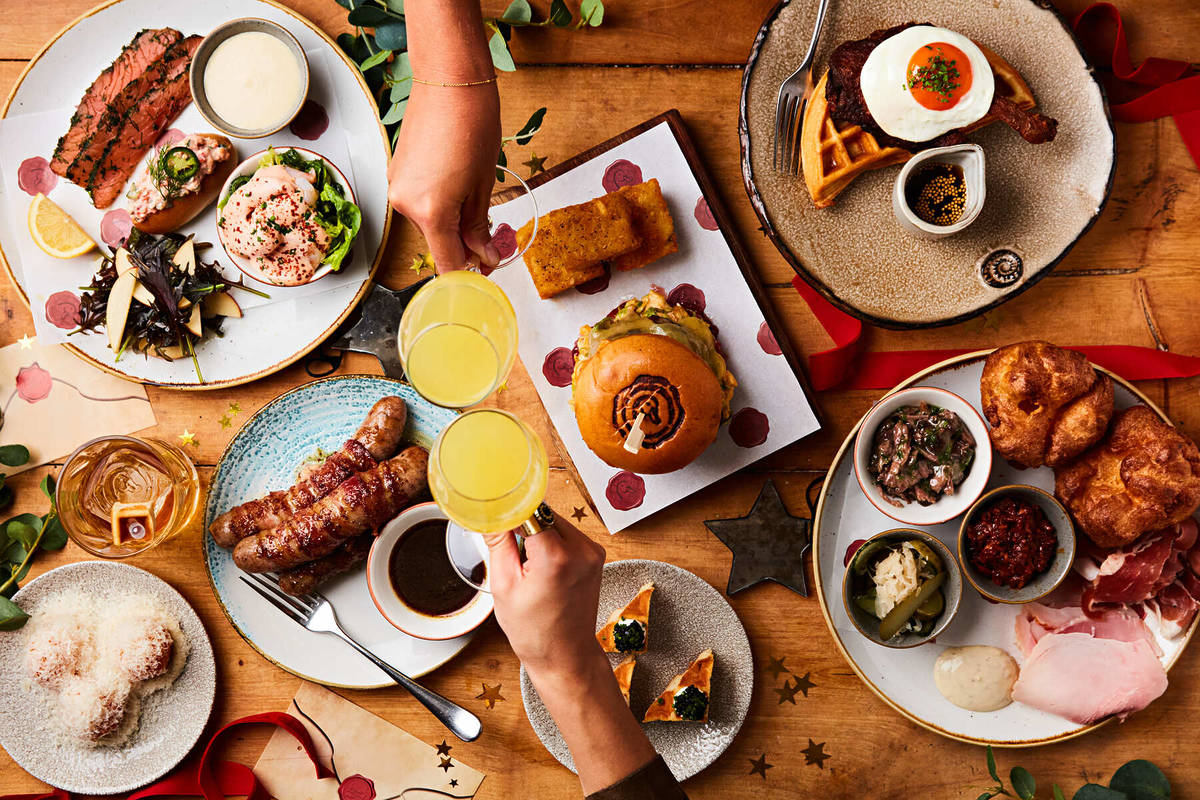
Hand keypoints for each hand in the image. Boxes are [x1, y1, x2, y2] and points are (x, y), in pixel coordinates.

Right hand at [387, 83, 500, 271]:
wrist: (449, 81)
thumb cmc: (471, 125)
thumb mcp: (482, 186)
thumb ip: (479, 228)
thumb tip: (486, 257)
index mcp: (430, 212)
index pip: (448, 262)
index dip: (471, 270)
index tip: (489, 266)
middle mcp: (405, 204)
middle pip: (438, 242)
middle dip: (464, 242)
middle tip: (492, 232)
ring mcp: (396, 187)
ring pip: (428, 223)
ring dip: (452, 220)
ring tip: (474, 192)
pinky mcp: (396, 173)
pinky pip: (419, 202)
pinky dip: (438, 203)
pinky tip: (456, 181)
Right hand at [486, 513, 658, 792]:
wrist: (565, 656)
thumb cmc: (534, 632)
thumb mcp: (504, 586)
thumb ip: (498, 541)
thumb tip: (489, 511)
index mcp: (557, 556)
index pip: (528, 510)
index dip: (509, 512)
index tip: (495, 513)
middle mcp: (581, 549)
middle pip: (542, 514)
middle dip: (522, 527)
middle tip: (513, 556)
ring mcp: (592, 551)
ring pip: (553, 521)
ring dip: (537, 535)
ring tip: (530, 569)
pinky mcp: (595, 554)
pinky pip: (565, 533)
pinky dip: (550, 542)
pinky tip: (543, 570)